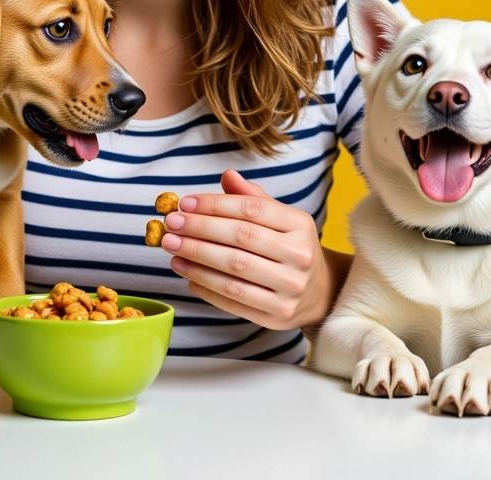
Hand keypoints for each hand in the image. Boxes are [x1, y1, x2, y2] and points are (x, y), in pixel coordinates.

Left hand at [161, 169, 347, 330]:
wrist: (319, 292)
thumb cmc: (288, 246)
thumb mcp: (279, 217)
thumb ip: (251, 197)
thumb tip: (227, 175)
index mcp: (298, 224)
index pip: (251, 209)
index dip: (214, 204)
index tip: (184, 203)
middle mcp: (298, 256)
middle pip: (240, 239)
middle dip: (200, 230)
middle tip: (171, 225)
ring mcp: (290, 288)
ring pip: (234, 271)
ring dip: (197, 259)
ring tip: (172, 249)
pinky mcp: (278, 315)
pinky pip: (234, 300)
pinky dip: (206, 287)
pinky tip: (187, 274)